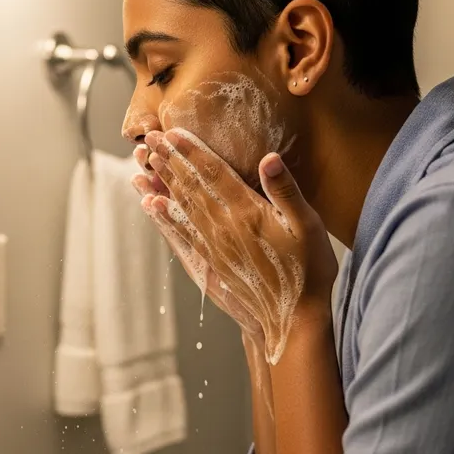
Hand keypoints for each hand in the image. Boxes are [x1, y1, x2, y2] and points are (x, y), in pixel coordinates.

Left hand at [144, 128, 336, 364]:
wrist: (293, 321)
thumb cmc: (308, 272)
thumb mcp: (309, 226)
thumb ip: (286, 191)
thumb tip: (269, 158)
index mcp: (247, 213)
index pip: (212, 173)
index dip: (191, 151)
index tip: (172, 132)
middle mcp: (223, 227)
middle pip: (190, 185)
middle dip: (169, 159)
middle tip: (150, 138)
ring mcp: (213, 246)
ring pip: (181, 206)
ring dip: (162, 182)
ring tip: (144, 163)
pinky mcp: (210, 262)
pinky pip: (180, 234)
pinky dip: (163, 217)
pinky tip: (151, 205)